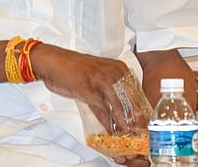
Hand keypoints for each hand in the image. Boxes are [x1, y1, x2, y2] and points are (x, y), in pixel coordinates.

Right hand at [32, 44, 150, 137]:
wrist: (53, 62)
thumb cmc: (73, 68)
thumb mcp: (98, 75)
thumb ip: (111, 89)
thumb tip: (123, 106)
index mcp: (119, 68)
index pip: (136, 92)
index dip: (140, 109)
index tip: (144, 122)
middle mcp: (113, 73)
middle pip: (130, 101)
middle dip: (135, 120)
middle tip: (139, 132)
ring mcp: (102, 82)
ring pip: (119, 108)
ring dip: (123, 125)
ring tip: (126, 136)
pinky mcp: (90, 91)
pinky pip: (103, 111)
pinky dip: (107, 124)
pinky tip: (111, 132)